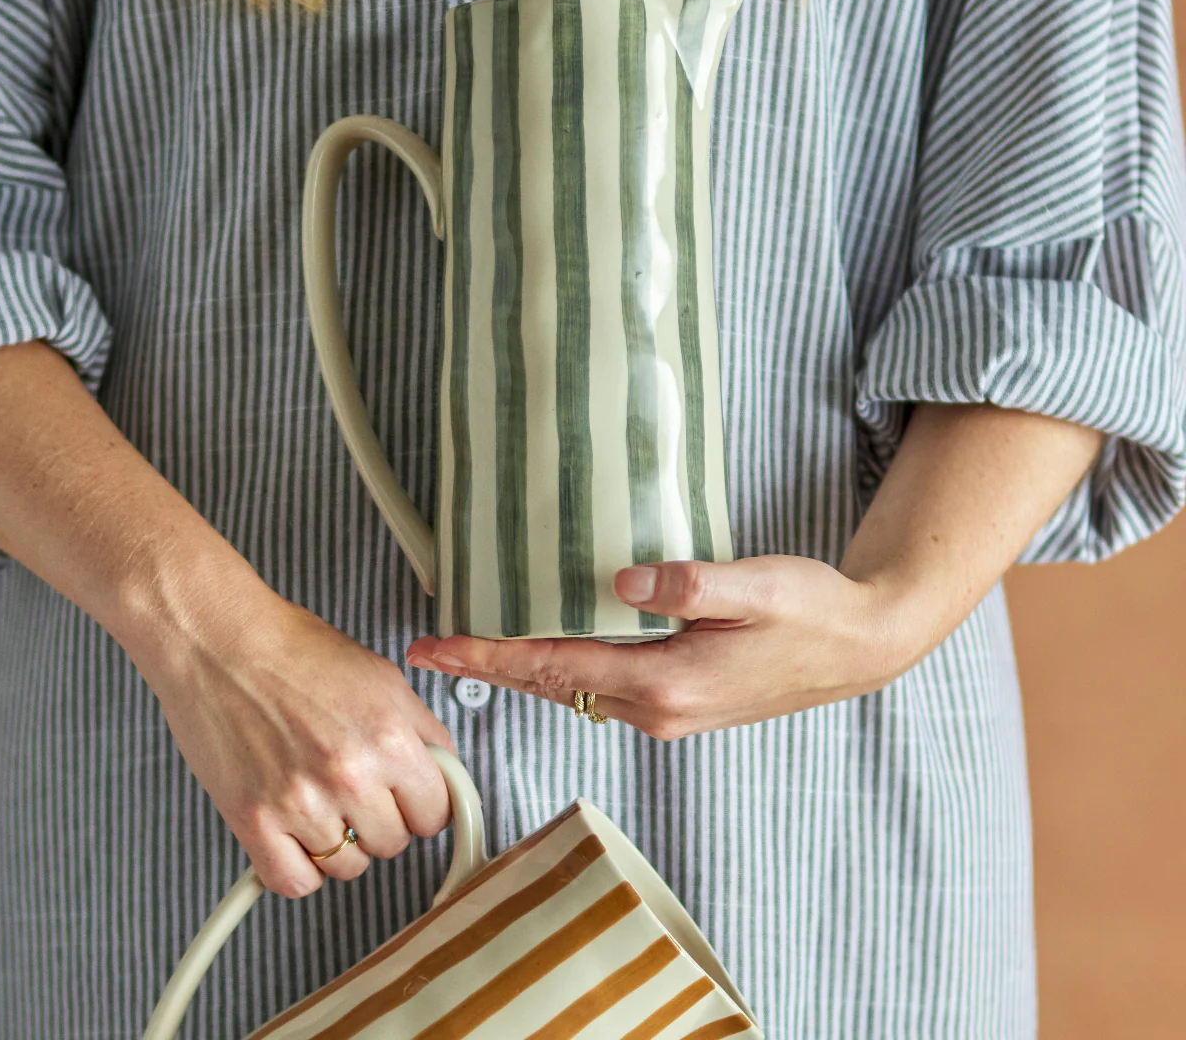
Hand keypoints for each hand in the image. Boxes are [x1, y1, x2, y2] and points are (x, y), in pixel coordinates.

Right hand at [144, 596, 454, 896]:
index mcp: (388, 735)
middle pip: (395, 842)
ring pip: (348, 866)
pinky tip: (297, 835)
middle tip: (360, 790)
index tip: (412, 800)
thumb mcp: (381, 678)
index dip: (426, 805)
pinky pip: (295, 882)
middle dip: (383, 820)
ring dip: (341, 843)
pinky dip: (301, 868)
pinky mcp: (253, 820)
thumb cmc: (293, 651)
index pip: (437, 812)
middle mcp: (349, 773)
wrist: (220, 642)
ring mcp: (300, 801)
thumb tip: (444, 772)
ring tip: (323, 800)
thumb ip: (422, 730)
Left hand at [405, 556, 929, 739]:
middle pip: (552, 687)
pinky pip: (601, 688)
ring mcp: (669, 713)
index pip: (555, 668)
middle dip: (490, 667)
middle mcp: (658, 710)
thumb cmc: (812, 612)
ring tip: (478, 643)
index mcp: (667, 684)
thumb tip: (619, 582)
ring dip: (524, 669)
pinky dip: (564, 669)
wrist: (859, 647)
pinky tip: (551, 644)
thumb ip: (687, 584)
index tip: (437, 646)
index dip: (489, 656)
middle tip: (434, 645)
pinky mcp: (681, 703)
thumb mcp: (756, 586)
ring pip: (575, 691)